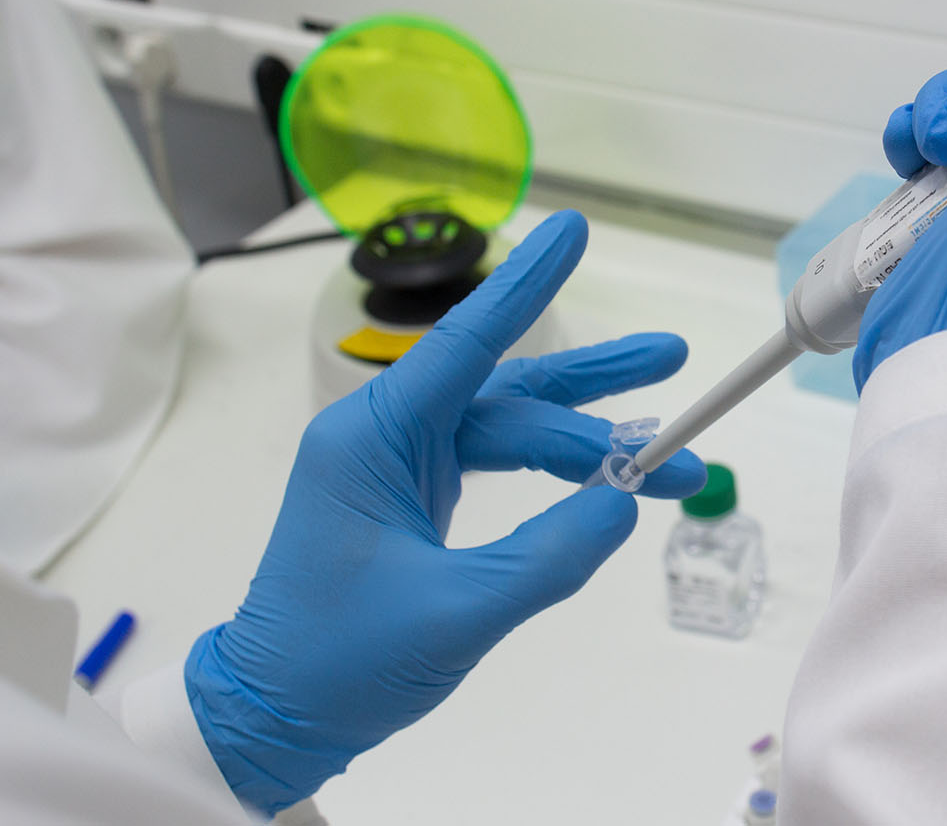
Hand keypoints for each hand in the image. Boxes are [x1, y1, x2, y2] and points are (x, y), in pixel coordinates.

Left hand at [185, 211, 705, 812]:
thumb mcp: (455, 614)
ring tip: (667, 442)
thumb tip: (621, 504)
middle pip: (508, 388)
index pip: (465, 343)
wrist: (272, 717)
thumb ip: (547, 557)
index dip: (526, 285)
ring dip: (587, 437)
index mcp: (374, 439)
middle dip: (594, 383)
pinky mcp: (417, 500)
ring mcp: (402, 467)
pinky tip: (607, 480)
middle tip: (674, 355)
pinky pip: (499, 465)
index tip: (576, 228)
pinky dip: (555, 473)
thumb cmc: (339, 661)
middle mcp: (386, 436)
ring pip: (511, 428)